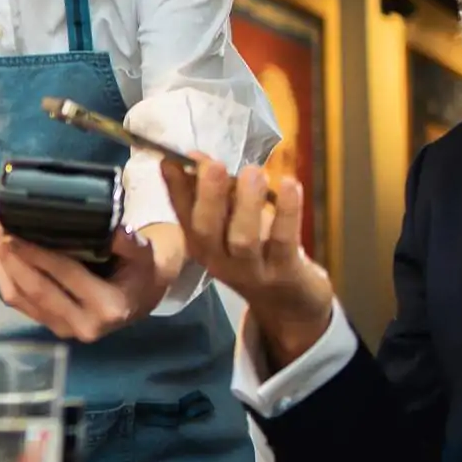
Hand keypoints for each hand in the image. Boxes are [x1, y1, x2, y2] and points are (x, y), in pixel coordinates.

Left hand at [0, 221, 183, 340]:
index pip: (64, 274)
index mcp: (107, 306)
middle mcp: (83, 325)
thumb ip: (129, 241)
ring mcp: (64, 330)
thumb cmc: (139, 271)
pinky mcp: (51, 327)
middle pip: (35, 288)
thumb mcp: (143, 253)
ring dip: (1, 267)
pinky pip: (20, 304)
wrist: (140, 299)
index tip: (11, 231)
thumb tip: (110, 228)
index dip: (34, 253)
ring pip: (21, 299)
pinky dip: (4, 278)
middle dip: (8, 257)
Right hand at [161, 156, 334, 369]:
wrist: (290, 304)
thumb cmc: (257, 252)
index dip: (175, 188)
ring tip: (252, 172)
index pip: (183, 215)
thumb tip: (196, 156)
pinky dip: (286, 212)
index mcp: (202, 246)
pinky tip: (291, 184)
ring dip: (246, 204)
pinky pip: (283, 240)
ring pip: (243, 239)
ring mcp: (252, 270)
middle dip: (208, 196)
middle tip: (213, 165)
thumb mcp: (231, 224)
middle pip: (206, 230)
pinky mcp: (285, 271)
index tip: (171, 159)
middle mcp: (220, 260)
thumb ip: (216, 193)